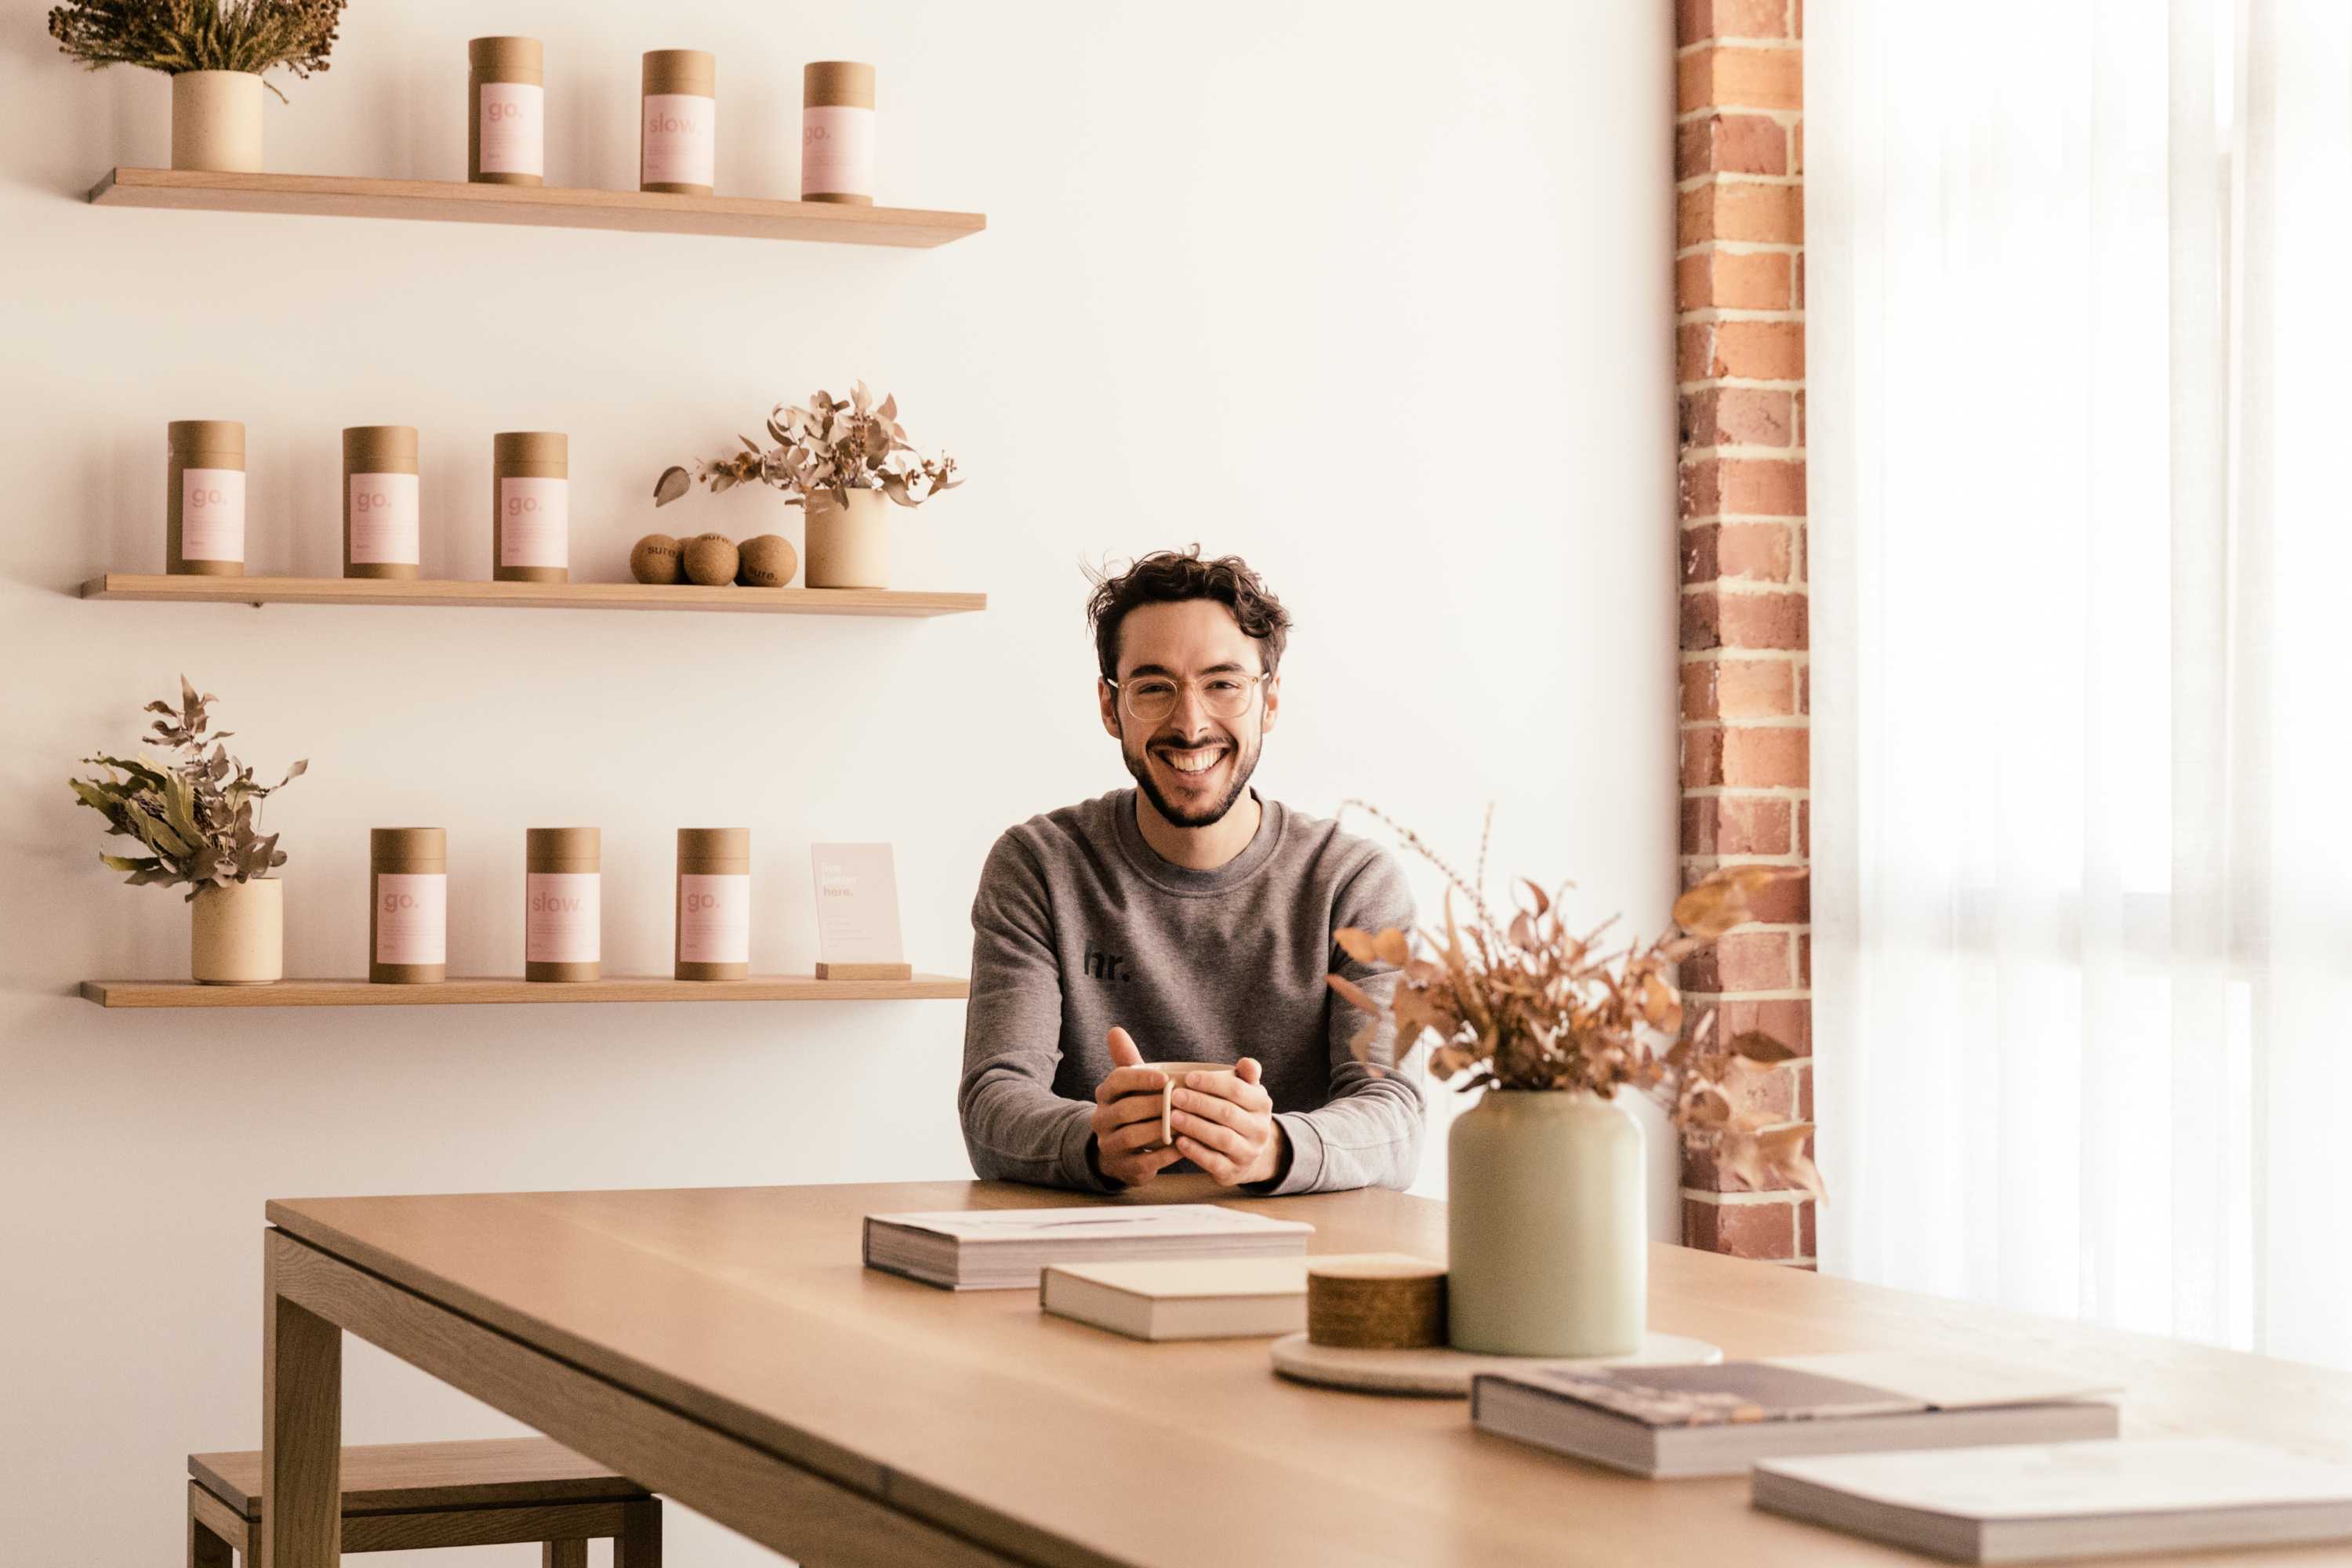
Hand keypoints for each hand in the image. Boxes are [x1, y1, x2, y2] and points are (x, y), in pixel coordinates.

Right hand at [1089, 1026, 1182, 1187]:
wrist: (1119, 1152)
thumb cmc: (1133, 1110)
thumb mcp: (1129, 1086)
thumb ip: (1127, 1060)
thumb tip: (1115, 1029)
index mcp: (1105, 1095)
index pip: (1117, 1081)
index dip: (1141, 1079)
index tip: (1166, 1078)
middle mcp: (1101, 1120)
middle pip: (1126, 1110)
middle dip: (1155, 1105)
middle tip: (1181, 1101)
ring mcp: (1110, 1145)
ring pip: (1132, 1136)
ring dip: (1160, 1129)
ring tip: (1185, 1123)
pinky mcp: (1123, 1168)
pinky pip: (1143, 1162)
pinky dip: (1165, 1155)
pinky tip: (1183, 1146)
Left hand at [1171, 1057, 1282, 1186]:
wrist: (1248, 1153)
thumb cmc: (1239, 1113)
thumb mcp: (1247, 1092)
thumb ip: (1246, 1074)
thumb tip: (1246, 1064)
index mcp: (1262, 1104)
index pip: (1238, 1090)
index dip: (1212, 1083)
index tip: (1188, 1078)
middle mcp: (1260, 1130)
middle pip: (1228, 1113)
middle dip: (1199, 1103)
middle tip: (1175, 1096)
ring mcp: (1248, 1153)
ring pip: (1222, 1138)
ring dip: (1195, 1126)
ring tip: (1173, 1116)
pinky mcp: (1233, 1172)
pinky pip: (1214, 1162)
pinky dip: (1196, 1152)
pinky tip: (1179, 1141)